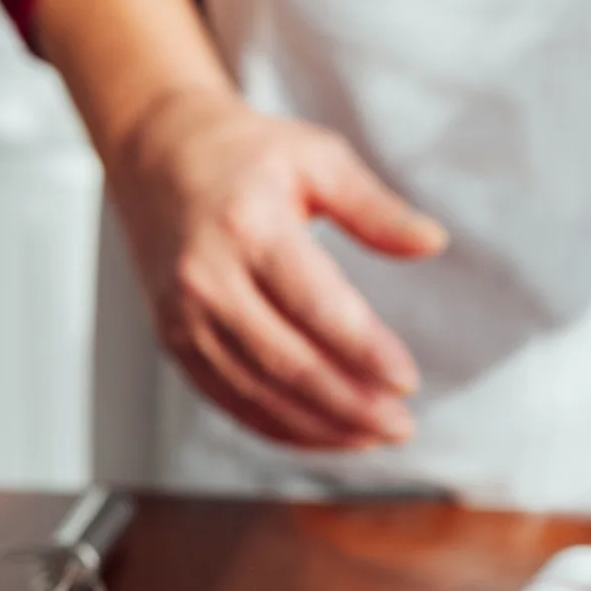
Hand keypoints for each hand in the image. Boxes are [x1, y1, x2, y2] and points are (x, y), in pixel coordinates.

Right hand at [106, 87, 445, 449]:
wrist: (157, 155)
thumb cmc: (248, 156)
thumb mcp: (316, 158)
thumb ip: (375, 207)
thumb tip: (433, 242)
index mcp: (249, 227)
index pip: (315, 304)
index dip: (364, 350)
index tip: (407, 381)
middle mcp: (208, 277)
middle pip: (287, 361)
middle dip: (350, 403)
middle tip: (402, 426)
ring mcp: (185, 316)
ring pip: (259, 391)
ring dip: (321, 425)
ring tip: (375, 436)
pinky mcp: (175, 342)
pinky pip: (230, 400)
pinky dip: (281, 427)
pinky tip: (327, 435)